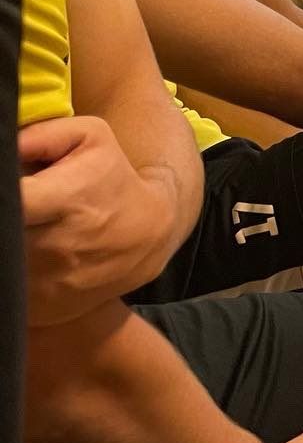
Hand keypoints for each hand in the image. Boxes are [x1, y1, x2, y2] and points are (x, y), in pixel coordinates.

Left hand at [19, 117, 180, 325]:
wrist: (147, 236)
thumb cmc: (111, 179)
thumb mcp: (90, 138)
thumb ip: (39, 135)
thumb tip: (3, 144)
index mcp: (69, 198)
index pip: (12, 200)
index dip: (0, 195)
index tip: (2, 191)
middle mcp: (57, 245)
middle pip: (2, 234)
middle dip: (2, 216)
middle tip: (14, 205)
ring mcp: (47, 283)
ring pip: (3, 260)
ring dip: (7, 242)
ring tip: (25, 225)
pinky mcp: (41, 308)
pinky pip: (8, 288)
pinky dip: (10, 269)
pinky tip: (25, 253)